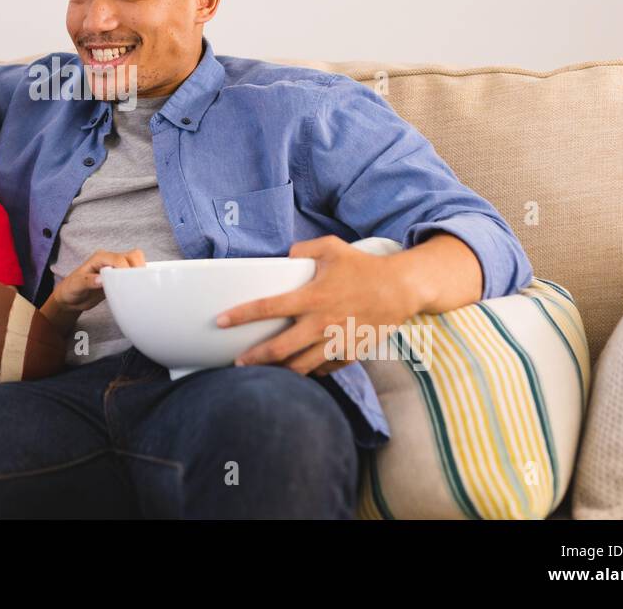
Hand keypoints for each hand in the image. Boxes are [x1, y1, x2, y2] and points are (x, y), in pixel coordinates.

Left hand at [53, 248, 145, 315]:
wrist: (71, 298)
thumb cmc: (71, 289)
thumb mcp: (76, 286)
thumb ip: (88, 281)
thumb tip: (101, 280)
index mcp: (99, 258)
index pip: (118, 258)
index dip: (126, 268)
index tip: (129, 281)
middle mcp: (109, 260)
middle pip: (132, 256)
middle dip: (138, 267)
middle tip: (138, 283)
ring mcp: (116, 268)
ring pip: (135, 263)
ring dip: (140, 272)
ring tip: (139, 286)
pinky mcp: (119, 277)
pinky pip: (133, 274)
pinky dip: (138, 279)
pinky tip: (136, 288)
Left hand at [215, 235, 418, 376]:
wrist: (402, 289)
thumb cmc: (364, 267)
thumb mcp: (331, 248)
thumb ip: (302, 250)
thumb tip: (283, 257)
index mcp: (313, 297)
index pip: (269, 308)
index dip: (241, 315)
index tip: (220, 321)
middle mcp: (322, 323)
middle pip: (280, 350)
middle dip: (254, 359)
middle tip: (237, 363)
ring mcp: (336, 342)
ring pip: (301, 367)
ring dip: (279, 373)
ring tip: (263, 374)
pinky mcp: (350, 353)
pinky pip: (323, 370)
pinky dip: (309, 371)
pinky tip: (298, 368)